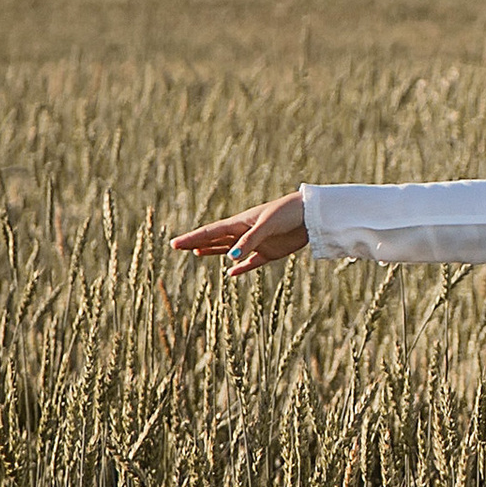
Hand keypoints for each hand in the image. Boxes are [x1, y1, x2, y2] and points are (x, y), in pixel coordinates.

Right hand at [172, 192, 308, 277]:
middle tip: (177, 246)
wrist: (311, 216)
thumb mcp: (266, 226)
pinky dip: (240, 268)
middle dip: (196, 242)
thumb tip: (230, 260)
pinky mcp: (270, 253)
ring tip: (197, 252)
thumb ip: (249, 242)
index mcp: (240, 222)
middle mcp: (245, 233)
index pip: (210, 232)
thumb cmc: (288, 213)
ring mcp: (256, 243)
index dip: (192, 238)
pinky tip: (231, 272)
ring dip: (214, 251)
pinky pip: (251, 263)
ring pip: (230, 250)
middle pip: (215, 239)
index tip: (174, 243)